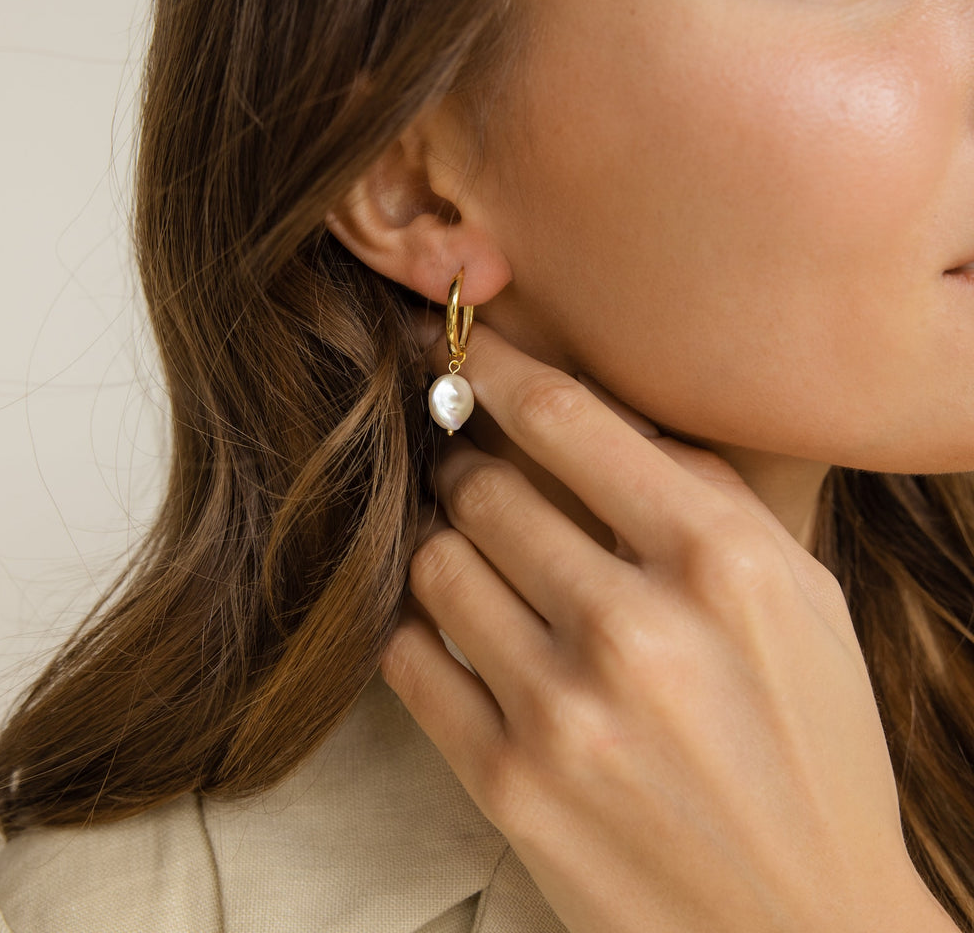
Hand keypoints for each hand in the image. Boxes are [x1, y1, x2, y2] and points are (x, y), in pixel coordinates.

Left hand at [381, 325, 955, 932]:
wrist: (802, 929)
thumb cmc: (812, 749)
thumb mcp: (800, 601)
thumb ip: (707, 498)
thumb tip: (603, 423)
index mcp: (723, 563)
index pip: (565, 417)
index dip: (492, 365)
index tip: (457, 348)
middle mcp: (639, 628)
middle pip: (483, 489)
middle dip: (468, 471)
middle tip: (475, 479)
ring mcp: (564, 712)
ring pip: (436, 565)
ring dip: (446, 549)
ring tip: (476, 561)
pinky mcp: (508, 787)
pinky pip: (410, 660)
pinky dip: (421, 632)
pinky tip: (458, 635)